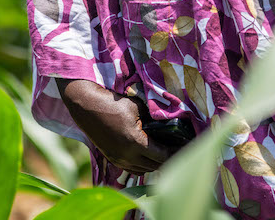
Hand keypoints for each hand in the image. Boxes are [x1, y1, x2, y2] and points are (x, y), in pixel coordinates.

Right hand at [58, 79, 174, 173]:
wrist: (87, 108)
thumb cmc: (114, 104)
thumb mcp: (138, 108)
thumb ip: (154, 118)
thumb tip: (172, 123)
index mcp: (135, 142)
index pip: (163, 156)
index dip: (176, 153)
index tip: (187, 147)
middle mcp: (127, 156)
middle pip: (156, 167)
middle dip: (170, 160)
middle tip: (181, 151)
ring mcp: (119, 160)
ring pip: (144, 170)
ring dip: (157, 165)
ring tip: (169, 154)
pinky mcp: (113, 159)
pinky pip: (133, 169)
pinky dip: (144, 166)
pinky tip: (151, 157)